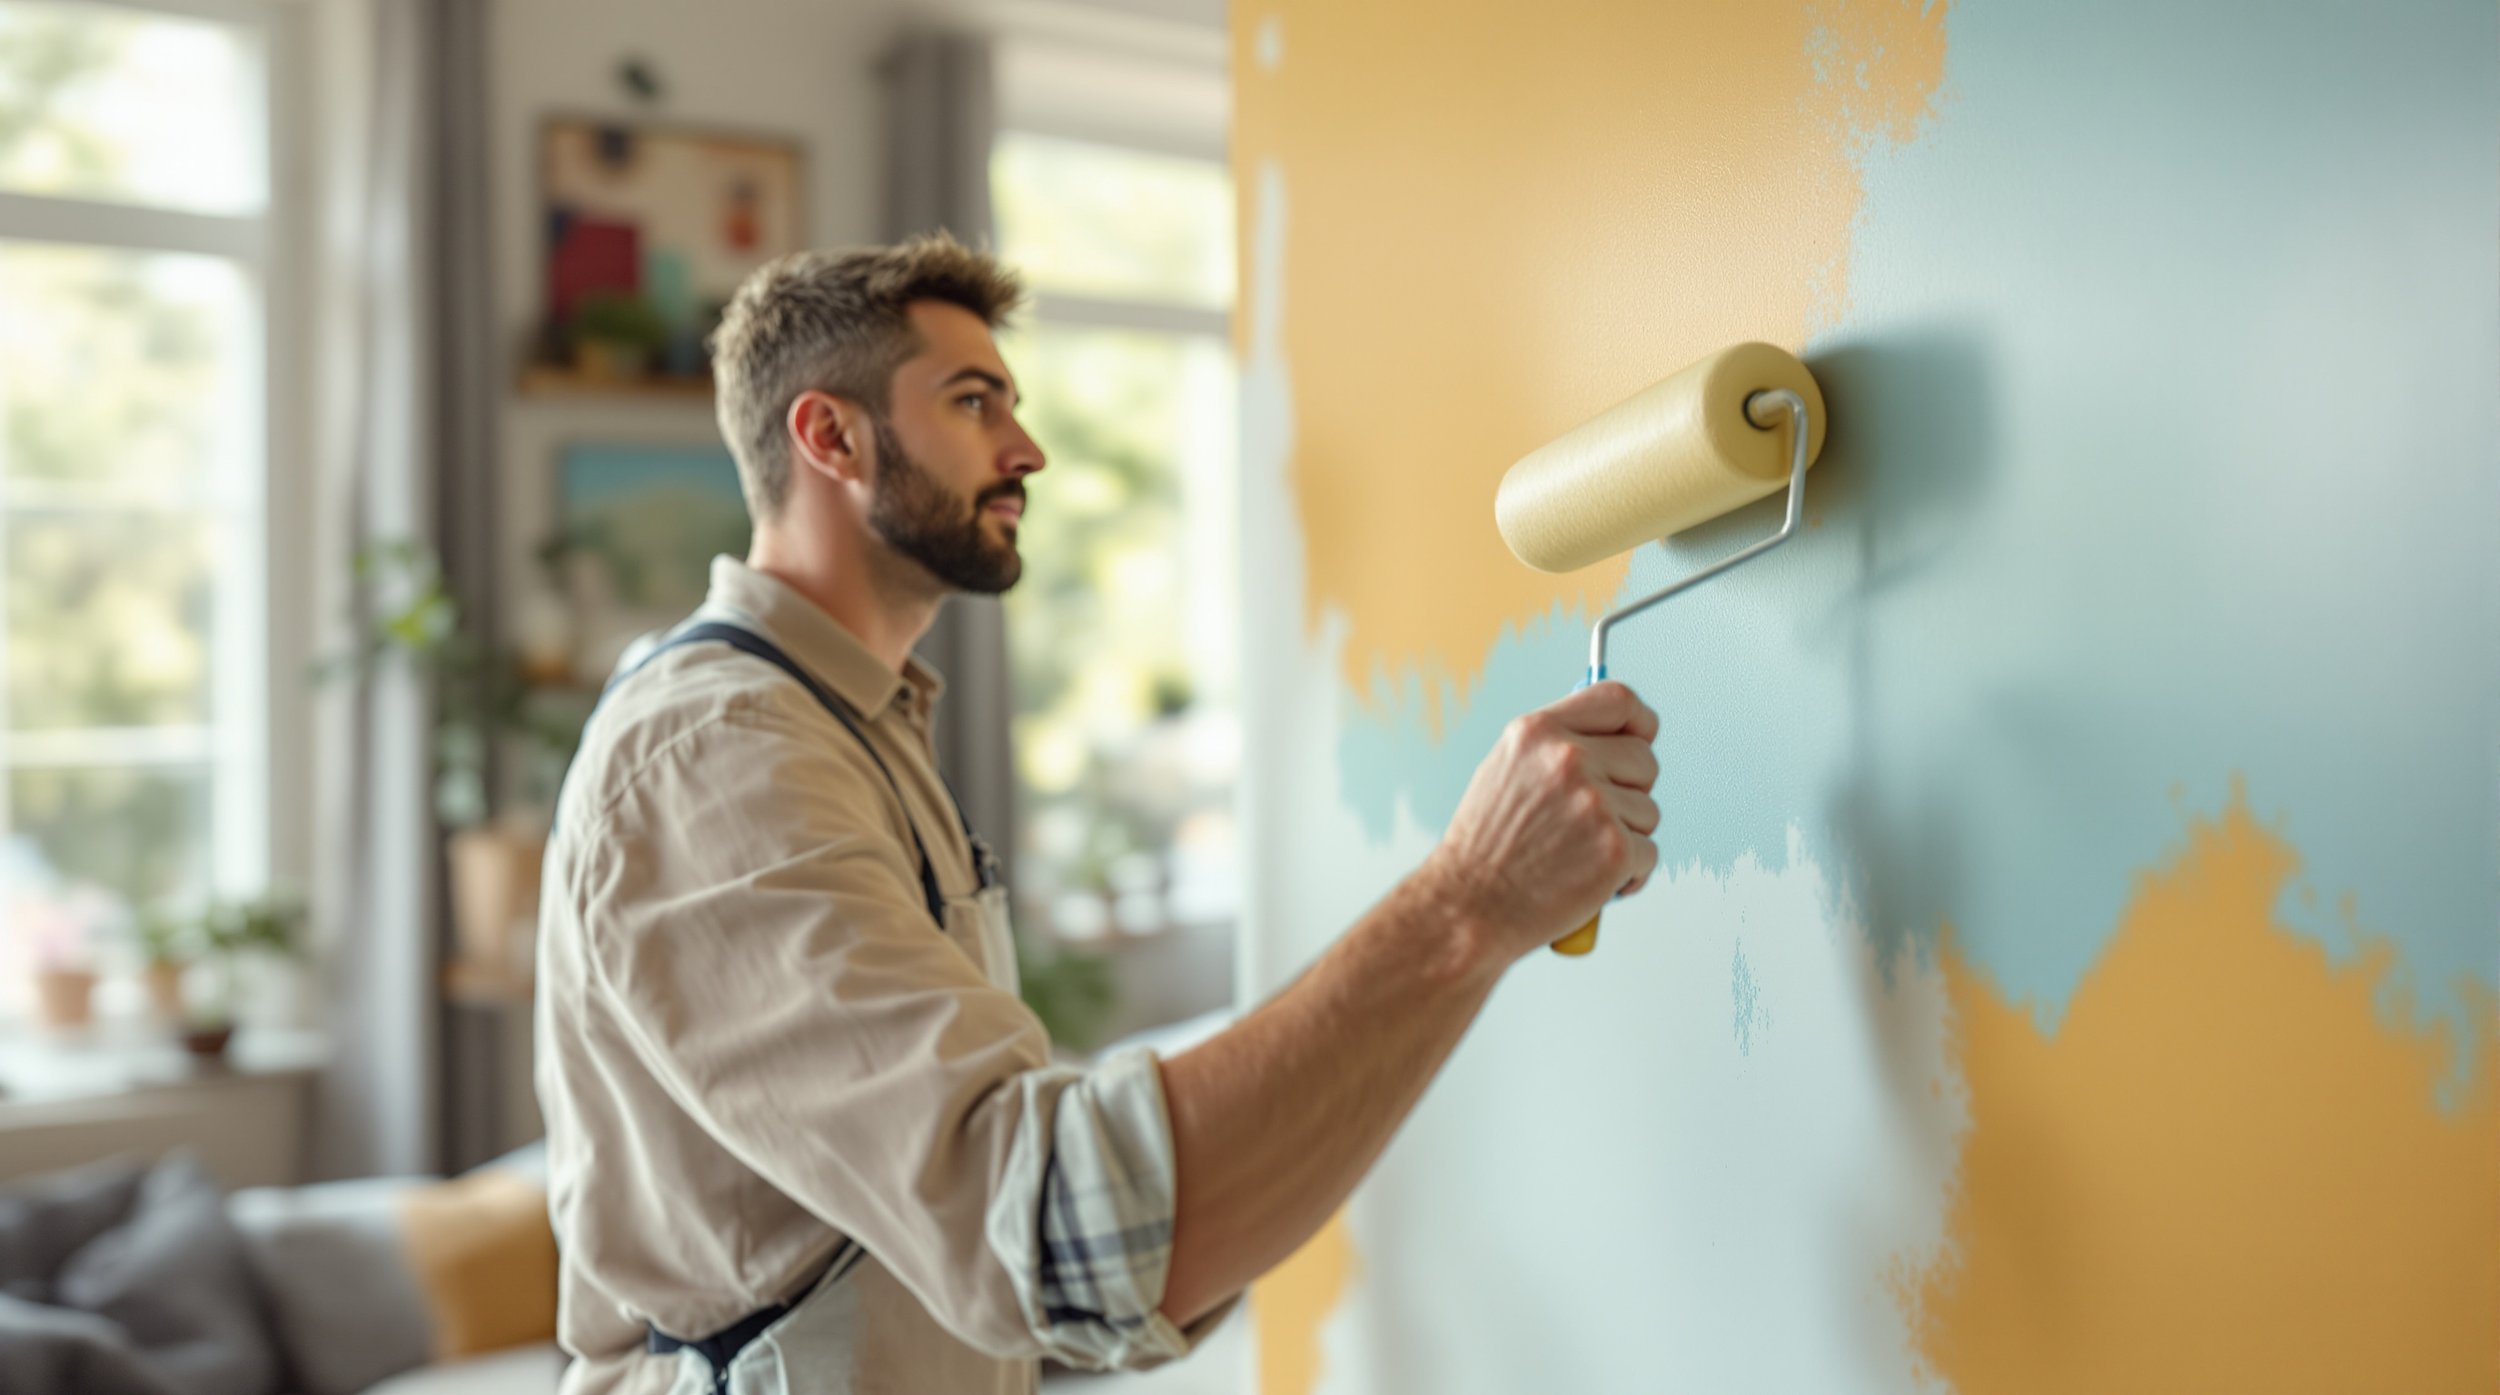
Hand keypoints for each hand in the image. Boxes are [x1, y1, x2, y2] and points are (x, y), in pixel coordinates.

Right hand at [1419, 681, 1660, 965]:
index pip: (1618, 700)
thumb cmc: (1484, 848)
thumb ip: (1555, 745)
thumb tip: (1611, 734)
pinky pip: (1649, 852)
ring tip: (1579, 855)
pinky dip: (1628, 874)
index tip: (1642, 738)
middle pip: (1645, 760)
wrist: (1466, 907)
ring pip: (1649, 811)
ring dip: (1626, 836)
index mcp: (1539, 732)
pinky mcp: (1615, 849)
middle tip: (1594, 821)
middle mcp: (1568, 759)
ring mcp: (1594, 803)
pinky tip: (1590, 881)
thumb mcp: (1505, 769)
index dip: (1639, 721)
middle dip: (1631, 792)